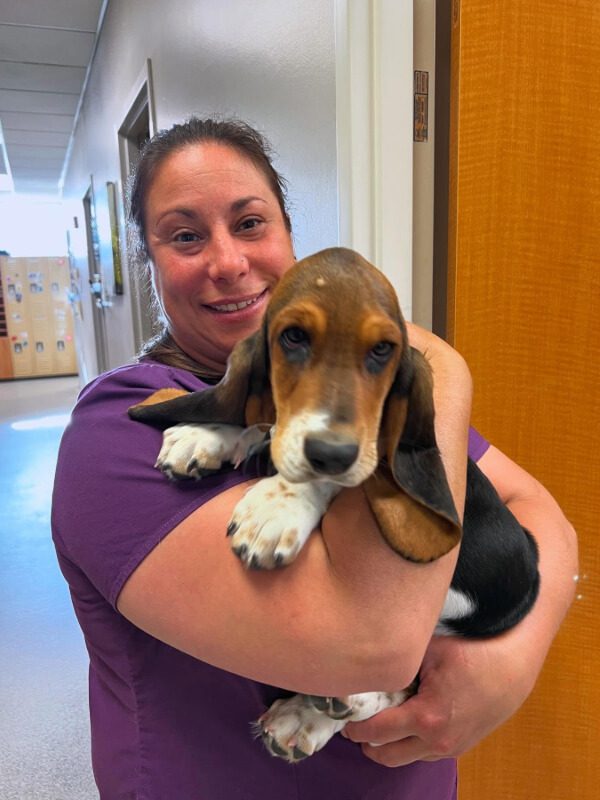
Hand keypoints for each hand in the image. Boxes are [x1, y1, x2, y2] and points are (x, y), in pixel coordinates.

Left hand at [342, 632, 535, 766]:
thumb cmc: (471, 651)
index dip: (355, 726)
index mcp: (426, 717)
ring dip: (388, 745)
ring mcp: (450, 748)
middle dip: (367, 742)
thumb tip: (369, 662)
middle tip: (356, 723)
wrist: (513, 666)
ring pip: (405, 757)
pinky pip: (424, 753)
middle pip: (386, 756)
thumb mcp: (429, 650)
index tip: (344, 717)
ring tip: (378, 721)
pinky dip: (409, 743)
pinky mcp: (460, 747)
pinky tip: (405, 720)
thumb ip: (398, 662)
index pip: (376, 731)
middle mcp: (436, 741)